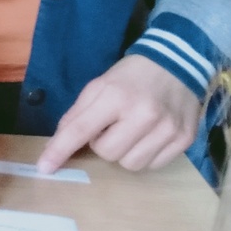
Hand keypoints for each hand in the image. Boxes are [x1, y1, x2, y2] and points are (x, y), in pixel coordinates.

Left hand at [36, 55, 199, 174]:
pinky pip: (154, 165)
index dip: (60, 150)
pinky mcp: (185, 140)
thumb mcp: (99, 86)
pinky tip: (150, 136)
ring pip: (131, 165)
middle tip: (112, 126)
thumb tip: (55, 147)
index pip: (81, 130)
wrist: (179, 63)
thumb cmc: (132, 77)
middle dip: (103, 144)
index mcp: (116, 96)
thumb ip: (77, 116)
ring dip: (124, 152)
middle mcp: (144, 114)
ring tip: (131, 131)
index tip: (45, 167)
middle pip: (107, 154)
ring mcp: (168, 129)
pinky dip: (146, 155)